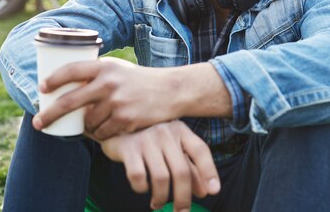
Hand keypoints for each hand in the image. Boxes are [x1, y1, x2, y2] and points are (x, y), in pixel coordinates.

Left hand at [32, 57, 182, 138]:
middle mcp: (109, 83)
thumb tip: (66, 86)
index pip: (71, 70)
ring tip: (89, 124)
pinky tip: (105, 130)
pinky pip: (102, 133)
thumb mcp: (119, 69)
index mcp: (105, 67)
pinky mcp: (126, 120)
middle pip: (70, 102)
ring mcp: (117, 102)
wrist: (170, 91)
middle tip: (39, 123)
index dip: (53, 79)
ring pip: (87, 122)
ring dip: (84, 127)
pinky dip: (100, 134)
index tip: (42, 88)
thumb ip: (97, 75)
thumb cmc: (140, 80)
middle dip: (50, 115)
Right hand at [100, 121, 220, 211]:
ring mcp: (146, 139)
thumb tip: (204, 192)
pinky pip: (139, 176)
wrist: (115, 126)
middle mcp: (165, 132)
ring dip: (161, 197)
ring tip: (158, 204)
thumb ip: (188, 167)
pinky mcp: (128, 148)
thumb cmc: (149, 140)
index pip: (200, 150)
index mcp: (180, 130)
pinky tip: (142, 189)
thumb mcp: (171, 148)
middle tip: (182, 211)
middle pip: (182, 171)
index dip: (209, 171)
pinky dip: (141, 188)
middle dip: (183, 197)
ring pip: (161, 177)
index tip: (214, 192)